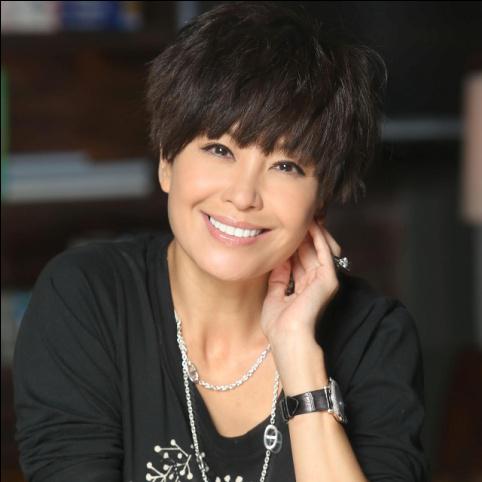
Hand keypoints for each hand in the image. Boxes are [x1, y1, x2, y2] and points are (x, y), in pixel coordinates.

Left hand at [260, 220, 341, 348]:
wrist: (286, 337)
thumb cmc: (278, 325)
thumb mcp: (274, 296)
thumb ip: (278, 278)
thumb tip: (279, 260)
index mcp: (303, 288)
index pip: (298, 261)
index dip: (290, 245)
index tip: (281, 231)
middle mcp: (315, 282)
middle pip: (307, 253)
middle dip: (299, 236)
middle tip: (291, 218)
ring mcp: (323, 280)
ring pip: (316, 250)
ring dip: (309, 233)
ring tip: (301, 216)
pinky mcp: (328, 278)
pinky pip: (323, 253)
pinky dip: (318, 238)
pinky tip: (310, 225)